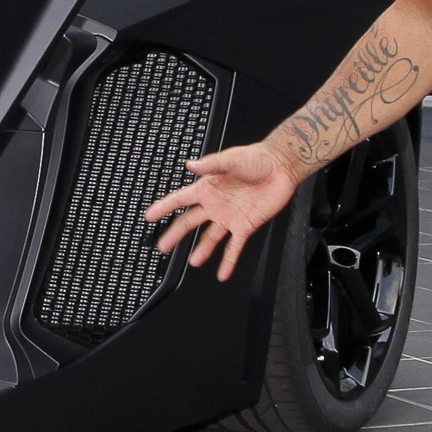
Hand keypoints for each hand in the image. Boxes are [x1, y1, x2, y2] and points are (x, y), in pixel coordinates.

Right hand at [145, 142, 299, 281]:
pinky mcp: (245, 226)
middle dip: (175, 235)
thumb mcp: (231, 159)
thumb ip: (210, 164)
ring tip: (194, 262)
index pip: (180, 200)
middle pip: (190, 222)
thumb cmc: (257, 158)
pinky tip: (223, 273)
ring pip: (210, 237)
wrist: (282, 167)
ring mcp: (229, 217)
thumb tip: (190, 164)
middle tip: (163, 247)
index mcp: (207, 188)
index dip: (164, 207)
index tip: (150, 216)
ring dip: (202, 250)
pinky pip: (235, 247)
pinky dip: (229, 261)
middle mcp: (215, 204)